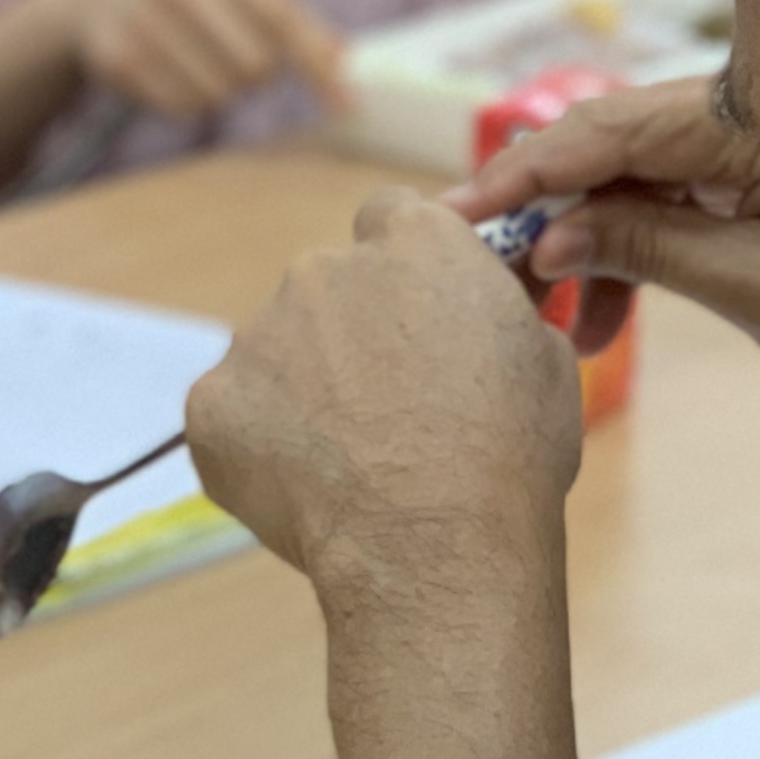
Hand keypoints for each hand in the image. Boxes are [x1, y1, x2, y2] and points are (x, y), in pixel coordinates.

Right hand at [64, 0, 347, 123]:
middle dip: (259, 74)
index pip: (281, 15)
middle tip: (239, 57)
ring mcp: (143, 21)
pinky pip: (184, 108)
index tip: (348, 103)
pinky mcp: (120, 60)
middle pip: (256, 66)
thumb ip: (287, 9)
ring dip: (223, 89)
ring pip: (222, 94)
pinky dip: (189, 99)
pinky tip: (171, 70)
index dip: (317, 63)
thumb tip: (342, 56)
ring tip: (199, 58)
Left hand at [185, 194, 580, 592]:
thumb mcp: (546, 359)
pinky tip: (305, 489)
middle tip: (386, 410)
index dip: (402, 270)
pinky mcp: (213, 402)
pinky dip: (259, 447)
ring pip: (277, 352)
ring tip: (350, 464)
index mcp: (414, 242)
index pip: (390, 218)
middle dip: (348, 336)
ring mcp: (259, 334)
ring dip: (303, 391)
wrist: (436, 541)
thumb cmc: (509, 453)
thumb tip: (478, 323)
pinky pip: (234, 414)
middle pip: (326, 287)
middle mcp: (325, 268)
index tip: (415, 318)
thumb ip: (495, 313)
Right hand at [443, 78, 759, 374]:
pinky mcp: (731, 173)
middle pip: (598, 148)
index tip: (460, 215)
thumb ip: (653, 253)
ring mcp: (727, 141)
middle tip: (482, 286)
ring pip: (617, 179)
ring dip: (575, 247)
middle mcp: (724, 110)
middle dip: (536, 214)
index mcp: (741, 115)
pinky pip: (650, 200)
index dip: (526, 173)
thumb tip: (548, 239)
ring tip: (550, 329)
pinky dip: (618, 255)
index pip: (605, 131)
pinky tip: (594, 327)